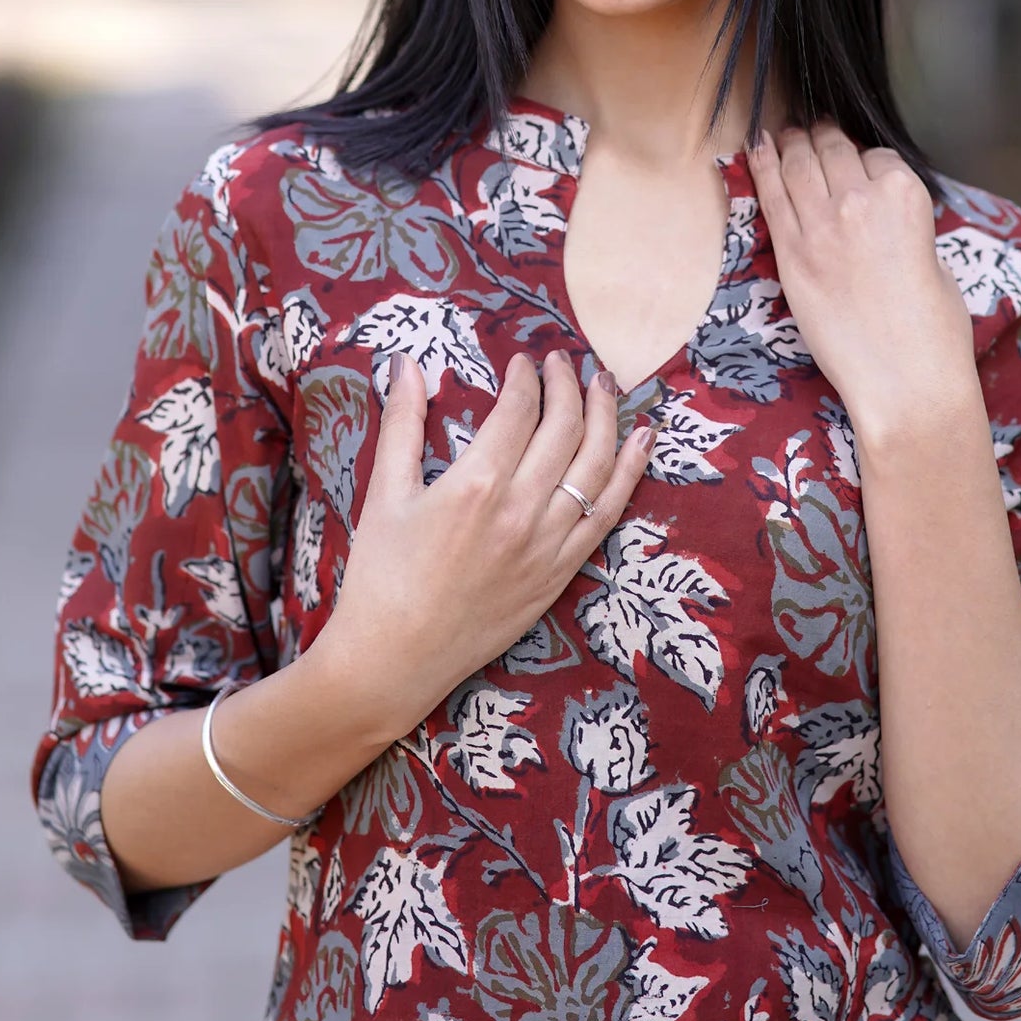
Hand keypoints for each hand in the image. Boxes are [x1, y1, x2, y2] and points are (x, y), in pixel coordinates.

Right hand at [311, 349, 655, 745]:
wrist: (394, 660)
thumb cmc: (379, 577)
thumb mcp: (384, 493)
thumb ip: (402, 423)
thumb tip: (408, 364)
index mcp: (476, 485)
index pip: (520, 409)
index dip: (527, 377)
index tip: (523, 362)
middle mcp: (521, 511)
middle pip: (565, 429)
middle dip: (568, 384)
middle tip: (562, 361)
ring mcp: (547, 545)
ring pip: (596, 465)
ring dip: (606, 416)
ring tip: (604, 383)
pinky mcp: (560, 574)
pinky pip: (608, 514)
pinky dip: (630, 472)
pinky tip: (641, 440)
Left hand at [747, 122, 979, 457]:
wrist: (905, 381)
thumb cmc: (933, 331)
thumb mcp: (934, 260)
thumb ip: (905, 225)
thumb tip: (885, 216)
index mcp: (906, 196)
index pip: (879, 157)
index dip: (868, 161)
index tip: (858, 162)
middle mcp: (860, 200)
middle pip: (834, 150)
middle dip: (823, 137)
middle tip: (811, 129)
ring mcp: (821, 225)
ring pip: (798, 163)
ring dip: (791, 142)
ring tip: (784, 131)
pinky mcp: (791, 254)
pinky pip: (772, 197)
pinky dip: (762, 166)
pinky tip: (757, 147)